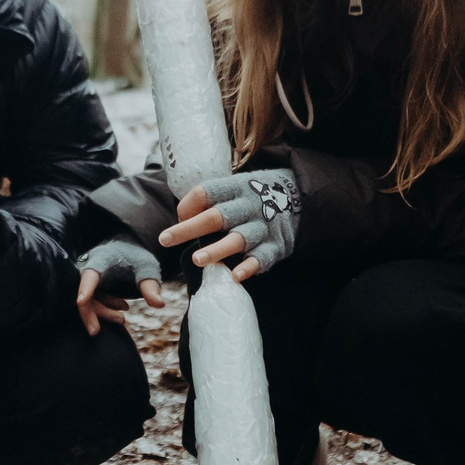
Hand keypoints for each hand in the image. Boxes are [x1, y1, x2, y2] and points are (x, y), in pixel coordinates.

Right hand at [74, 238, 164, 335]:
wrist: (127, 248)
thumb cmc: (136, 257)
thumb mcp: (147, 269)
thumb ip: (151, 287)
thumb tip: (159, 304)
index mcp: (100, 260)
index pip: (88, 277)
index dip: (84, 290)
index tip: (81, 302)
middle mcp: (88, 269)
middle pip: (86, 295)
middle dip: (101, 312)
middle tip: (122, 321)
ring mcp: (86, 279)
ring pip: (88, 301)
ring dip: (105, 311)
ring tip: (123, 318)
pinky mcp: (87, 286)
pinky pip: (91, 301)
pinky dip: (105, 307)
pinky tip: (121, 307)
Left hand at [158, 169, 299, 281]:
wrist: (298, 197)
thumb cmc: (252, 196)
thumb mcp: (234, 188)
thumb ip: (209, 201)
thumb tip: (181, 217)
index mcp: (235, 188)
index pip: (206, 192)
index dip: (188, 204)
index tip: (178, 216)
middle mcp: (248, 206)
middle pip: (217, 217)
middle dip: (190, 228)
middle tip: (165, 239)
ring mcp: (263, 227)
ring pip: (237, 240)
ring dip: (217, 250)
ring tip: (197, 259)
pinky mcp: (275, 246)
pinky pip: (261, 259)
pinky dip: (249, 267)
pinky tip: (235, 276)